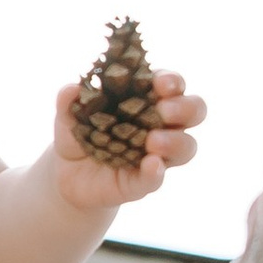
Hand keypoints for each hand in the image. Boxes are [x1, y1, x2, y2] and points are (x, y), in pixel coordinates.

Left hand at [49, 67, 206, 210]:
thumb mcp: (68, 114)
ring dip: (175, 141)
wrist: (67, 174)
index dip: (172, 81)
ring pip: (187, 146)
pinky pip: (158, 178)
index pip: (173, 84)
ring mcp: (158, 155)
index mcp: (149, 99)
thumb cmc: (79, 133)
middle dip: (185, 107)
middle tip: (164, 110)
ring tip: (153, 141)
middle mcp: (162, 125)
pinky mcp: (144, 182)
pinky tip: (151, 164)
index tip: (159, 82)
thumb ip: (69, 100)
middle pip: (195, 111)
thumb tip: (72, 89)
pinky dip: (156, 172)